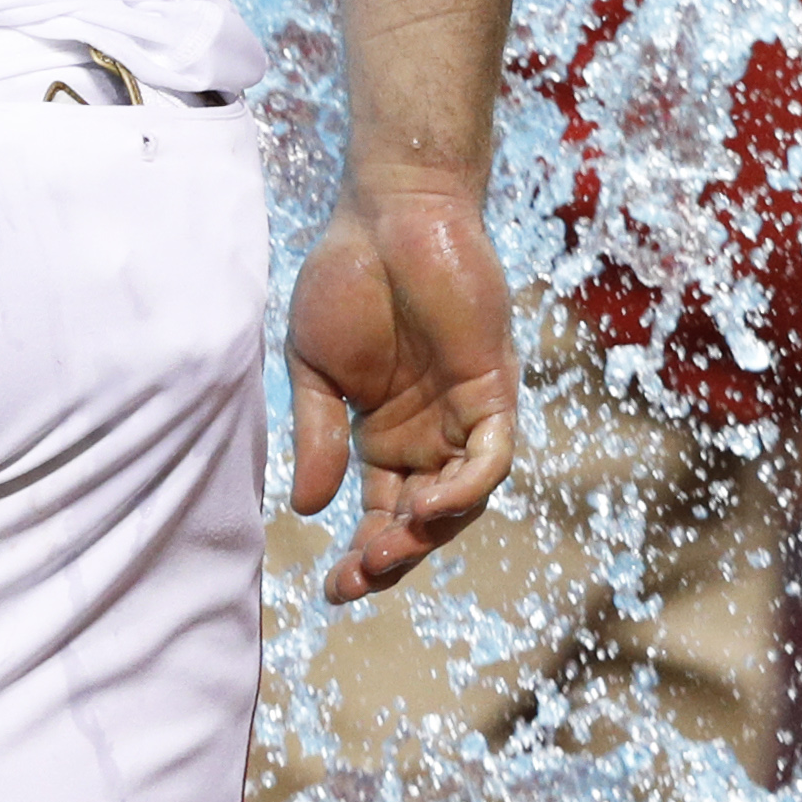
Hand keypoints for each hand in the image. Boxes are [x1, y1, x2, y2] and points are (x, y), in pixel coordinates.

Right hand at [285, 182, 517, 600]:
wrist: (389, 212)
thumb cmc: (346, 278)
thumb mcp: (315, 368)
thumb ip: (317, 435)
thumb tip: (308, 510)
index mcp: (385, 434)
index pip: (381, 513)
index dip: (363, 557)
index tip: (332, 590)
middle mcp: (430, 434)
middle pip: (423, 521)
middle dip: (393, 558)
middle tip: (356, 579)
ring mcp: (464, 414)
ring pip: (462, 500)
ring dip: (428, 533)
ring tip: (386, 548)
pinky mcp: (493, 389)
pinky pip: (491, 456)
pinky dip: (465, 487)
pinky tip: (429, 502)